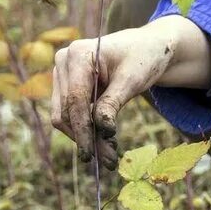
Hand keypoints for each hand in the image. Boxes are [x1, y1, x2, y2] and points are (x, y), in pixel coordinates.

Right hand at [51, 16, 210, 168]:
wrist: (147, 48)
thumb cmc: (143, 58)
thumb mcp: (132, 80)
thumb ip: (113, 103)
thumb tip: (101, 130)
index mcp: (78, 54)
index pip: (75, 100)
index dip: (83, 130)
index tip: (92, 155)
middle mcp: (63, 62)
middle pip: (67, 112)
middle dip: (86, 138)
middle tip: (109, 161)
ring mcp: (63, 75)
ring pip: (65, 117)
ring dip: (86, 138)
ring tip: (110, 154)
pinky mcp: (67, 87)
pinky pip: (72, 115)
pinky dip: (87, 130)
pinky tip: (106, 141)